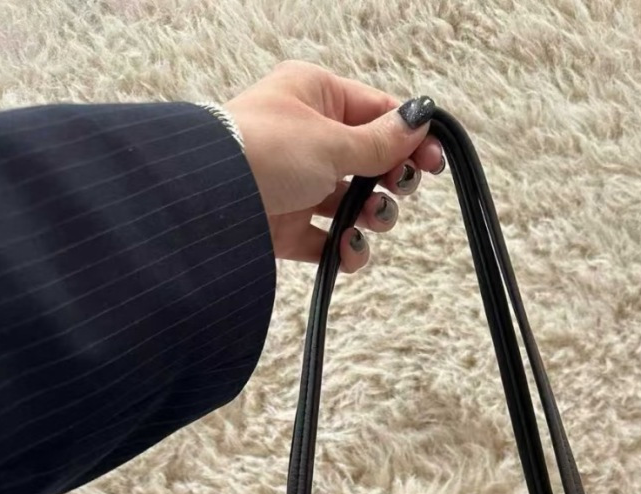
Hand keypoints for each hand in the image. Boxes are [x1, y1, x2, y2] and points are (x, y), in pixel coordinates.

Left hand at [223, 61, 443, 273]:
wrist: (205, 201)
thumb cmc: (263, 151)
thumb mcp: (332, 141)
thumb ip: (381, 140)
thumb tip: (420, 119)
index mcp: (314, 96)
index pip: (376, 112)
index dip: (409, 138)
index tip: (435, 162)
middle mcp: (306, 137)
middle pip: (369, 160)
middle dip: (391, 180)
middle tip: (397, 188)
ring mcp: (296, 184)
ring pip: (352, 203)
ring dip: (371, 217)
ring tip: (369, 221)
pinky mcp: (285, 227)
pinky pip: (327, 241)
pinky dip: (343, 250)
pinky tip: (347, 251)